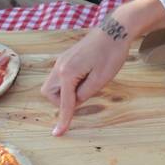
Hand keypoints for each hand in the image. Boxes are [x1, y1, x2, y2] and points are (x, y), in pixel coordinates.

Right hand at [41, 0, 164, 135]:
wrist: (115, 30)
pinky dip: (68, 83)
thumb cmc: (111, 54)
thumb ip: (84, 94)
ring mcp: (62, 60)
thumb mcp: (101, 79)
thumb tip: (74, 102)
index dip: (63, 119)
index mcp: (67, 73)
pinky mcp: (67, 57)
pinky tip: (85, 77)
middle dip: (61, 100)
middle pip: (50, 93)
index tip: (57, 134)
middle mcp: (60, 66)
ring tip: (86, 85)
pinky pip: (60, 76)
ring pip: (52, 84)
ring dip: (64, 92)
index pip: (64, 103)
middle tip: (83, 95)